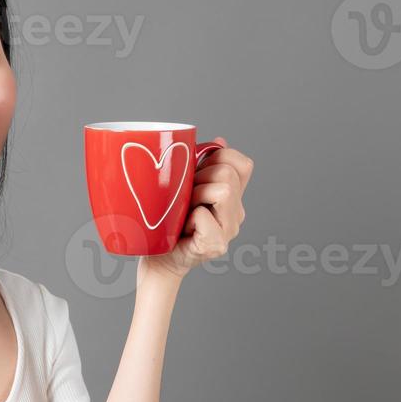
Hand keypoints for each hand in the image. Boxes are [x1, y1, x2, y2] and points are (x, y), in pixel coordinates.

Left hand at [139, 137, 252, 283]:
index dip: (221, 157)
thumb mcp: (183, 188)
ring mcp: (229, 230)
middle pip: (228, 173)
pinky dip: (189, 217)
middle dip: (200, 176)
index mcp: (232, 197)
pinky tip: (182, 229)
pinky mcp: (217, 245)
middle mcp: (236, 213)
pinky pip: (204, 215)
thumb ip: (202, 167)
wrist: (156, 260)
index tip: (198, 169)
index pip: (243, 165)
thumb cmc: (166, 224)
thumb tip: (219, 141)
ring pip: (224, 190)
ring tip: (184, 211)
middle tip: (184, 196)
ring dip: (196, 194)